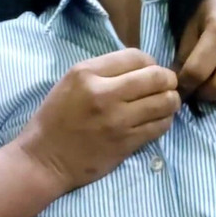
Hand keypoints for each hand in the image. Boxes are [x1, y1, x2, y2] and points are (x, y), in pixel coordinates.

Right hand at [15, 49, 179, 192]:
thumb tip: (141, 67)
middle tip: (167, 85)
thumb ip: (103, 71)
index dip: (151, 62)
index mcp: (87, 73)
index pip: (136, 56)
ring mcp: (117, 120)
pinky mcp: (126, 143)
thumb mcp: (70, 82)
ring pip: (164, 102)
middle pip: (156, 77)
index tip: (149, 71)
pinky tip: (158, 120)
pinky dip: (165, 120)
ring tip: (167, 102)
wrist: (44, 160)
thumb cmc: (55, 119)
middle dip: (168, 79)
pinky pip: (159, 126)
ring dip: (171, 100)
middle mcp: (104, 94)